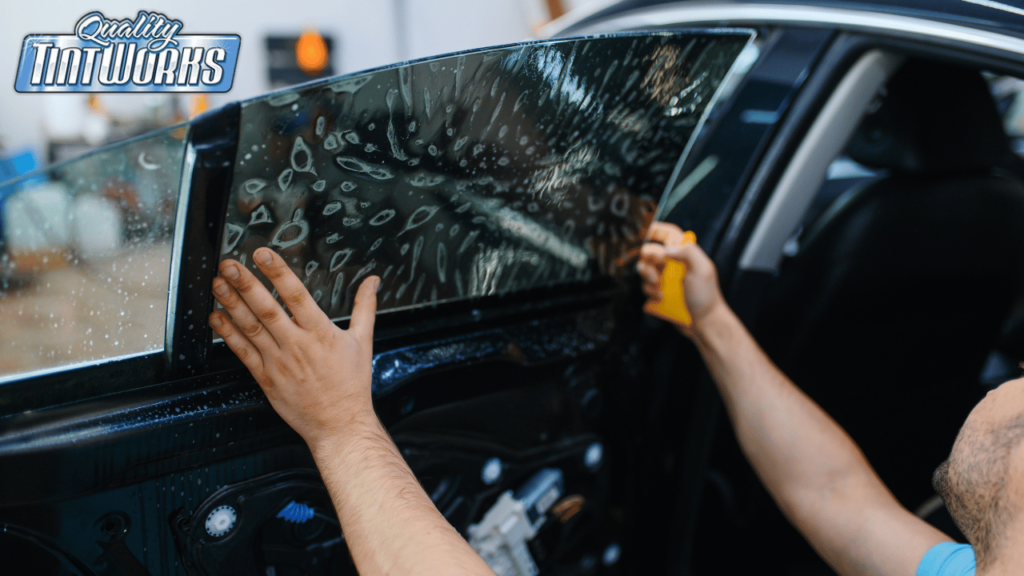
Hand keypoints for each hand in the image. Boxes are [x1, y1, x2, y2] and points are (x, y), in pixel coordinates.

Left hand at [208, 247, 379, 450]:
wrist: (340, 424)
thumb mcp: (363, 341)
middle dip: (246, 284)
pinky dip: (228, 334)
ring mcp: (279, 362)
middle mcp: (298, 346)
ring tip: (218, 283)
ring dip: (232, 304)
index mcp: (321, 333)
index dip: (278, 273)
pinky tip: (216, 318)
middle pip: (267, 310)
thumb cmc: (352, 384)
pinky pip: (243, 353)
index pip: (296, 296)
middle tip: (229, 264)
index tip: (263, 254)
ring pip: (251, 328)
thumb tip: (373, 281)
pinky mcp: (266, 378)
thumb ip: (365, 307)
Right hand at [638, 223, 726, 336]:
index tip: (649, 237)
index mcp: (685, 255)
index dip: (657, 232)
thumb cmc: (706, 296)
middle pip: (649, 253)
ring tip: (659, 289)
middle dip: (647, 263)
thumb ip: (687, 252)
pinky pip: (645, 289)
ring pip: (644, 271)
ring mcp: (665, 279)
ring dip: (648, 280)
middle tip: (655, 275)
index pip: (669, 234)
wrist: (704, 323)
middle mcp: (674, 265)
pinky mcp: (659, 293)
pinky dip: (649, 293)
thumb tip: (666, 247)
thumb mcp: (702, 270)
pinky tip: (660, 298)